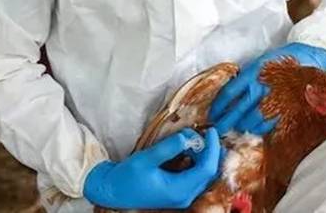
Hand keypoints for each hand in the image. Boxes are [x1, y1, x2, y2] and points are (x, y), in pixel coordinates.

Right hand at [83, 128, 220, 208]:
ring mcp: (183, 195)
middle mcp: (185, 196)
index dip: (212, 148)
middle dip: (209, 150)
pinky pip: (196, 175)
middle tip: (200, 132)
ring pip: (205, 173)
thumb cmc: (126, 177)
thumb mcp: (146, 159)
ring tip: (191, 139)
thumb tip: (187, 137)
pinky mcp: (180, 191)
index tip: (211, 130)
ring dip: (203, 154)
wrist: (113, 191)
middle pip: (209, 172)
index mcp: (179, 190)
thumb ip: (167, 148)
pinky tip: (188, 149)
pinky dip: (197, 160)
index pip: (207, 169)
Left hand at [209, 43, 325, 135]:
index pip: (229, 93)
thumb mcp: (260, 64)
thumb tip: (228, 98)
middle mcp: (261, 86)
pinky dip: (259, 129)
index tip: (212, 114)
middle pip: (238, 110)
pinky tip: (253, 129)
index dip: (219, 106)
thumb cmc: (282, 61)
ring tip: (234, 130)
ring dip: (241, 126)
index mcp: (252, 72)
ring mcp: (274, 99)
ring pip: (252, 119)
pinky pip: (268, 123)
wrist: (309, 58)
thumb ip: (246, 79)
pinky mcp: (286, 108)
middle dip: (226, 122)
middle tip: (217, 130)